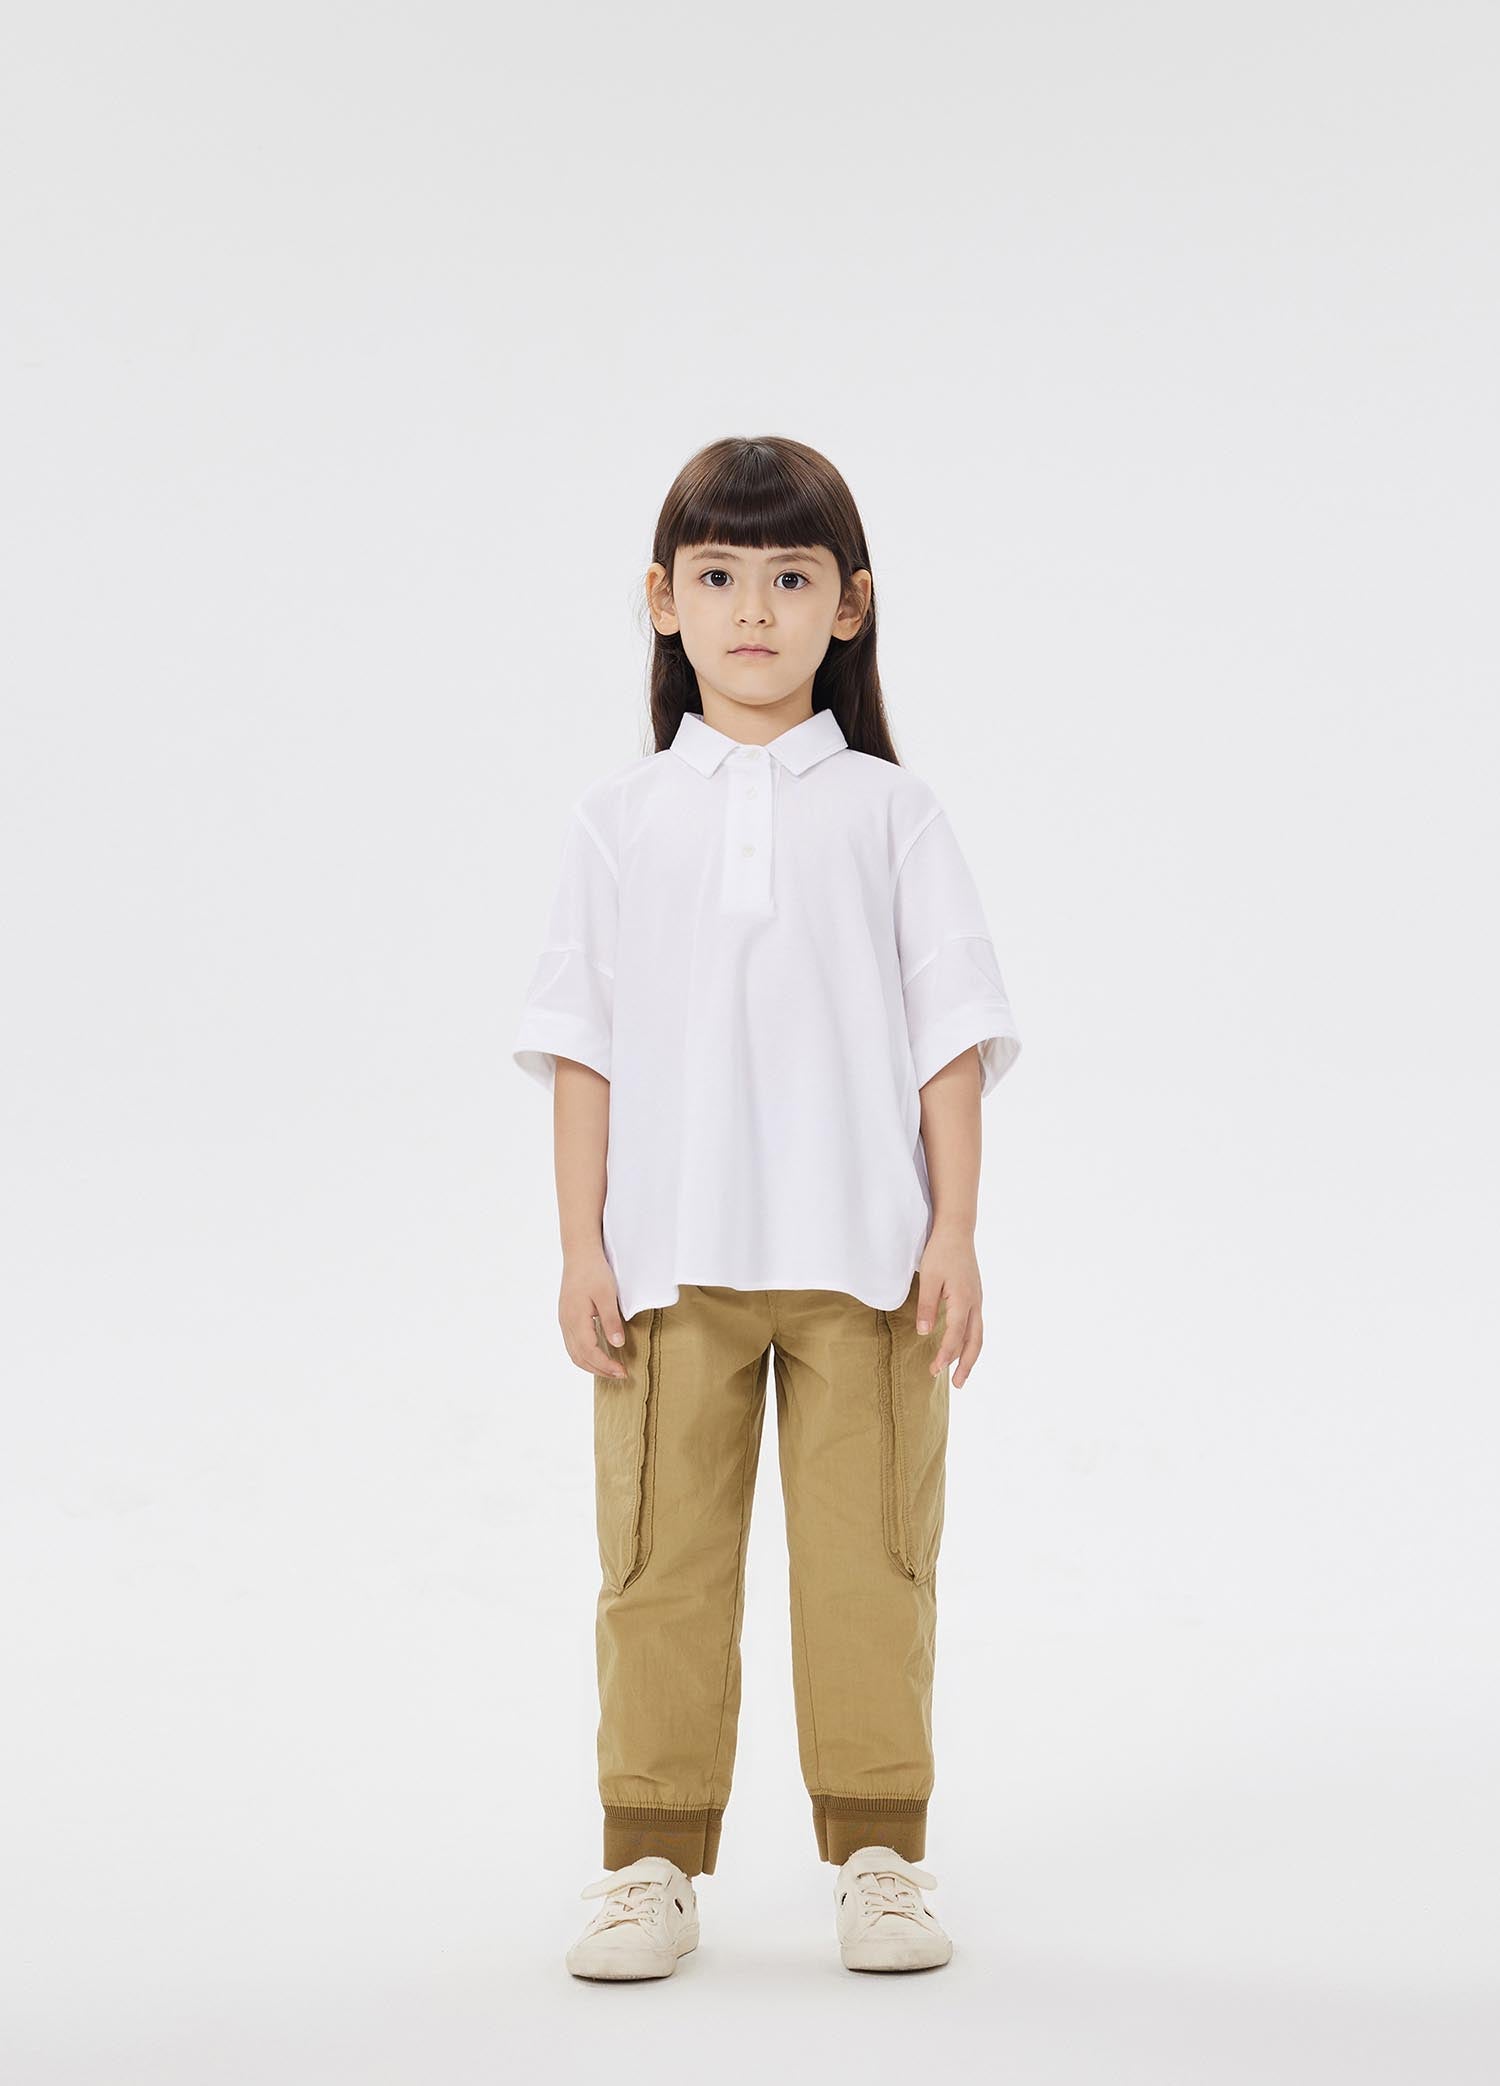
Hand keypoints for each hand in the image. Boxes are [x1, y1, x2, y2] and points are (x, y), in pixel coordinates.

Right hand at [560, 1255, 628, 1378]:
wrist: (579, 1254)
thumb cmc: (594, 1271)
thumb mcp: (606, 1295)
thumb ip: (610, 1320)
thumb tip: (617, 1344)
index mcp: (575, 1319)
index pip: (589, 1352)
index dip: (606, 1366)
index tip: (622, 1372)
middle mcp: (566, 1323)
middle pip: (579, 1357)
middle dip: (599, 1370)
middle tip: (620, 1374)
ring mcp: (564, 1320)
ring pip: (574, 1352)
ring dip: (591, 1364)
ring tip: (610, 1368)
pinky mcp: (566, 1317)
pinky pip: (573, 1343)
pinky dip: (585, 1354)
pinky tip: (598, 1353)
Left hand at [917, 1228, 982, 1387]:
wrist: (956, 1231)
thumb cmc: (940, 1252)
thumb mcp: (929, 1278)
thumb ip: (927, 1306)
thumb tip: (924, 1333)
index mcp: (963, 1299)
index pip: (956, 1335)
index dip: (946, 1355)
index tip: (935, 1370)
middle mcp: (975, 1303)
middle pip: (975, 1341)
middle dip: (966, 1364)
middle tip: (957, 1384)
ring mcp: (977, 1300)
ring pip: (977, 1334)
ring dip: (969, 1355)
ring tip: (960, 1374)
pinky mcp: (974, 1296)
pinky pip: (975, 1325)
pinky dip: (969, 1341)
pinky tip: (960, 1347)